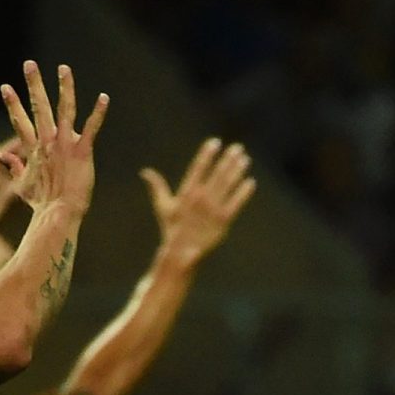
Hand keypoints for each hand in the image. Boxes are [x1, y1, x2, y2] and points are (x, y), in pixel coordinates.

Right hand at [0, 61, 108, 214]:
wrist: (58, 214)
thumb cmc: (42, 204)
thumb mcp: (22, 185)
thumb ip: (14, 167)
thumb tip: (2, 157)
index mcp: (33, 149)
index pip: (19, 121)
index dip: (12, 104)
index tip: (5, 87)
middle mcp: (47, 142)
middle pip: (39, 107)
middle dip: (33, 84)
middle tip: (29, 64)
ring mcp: (65, 144)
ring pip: (64, 109)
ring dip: (64, 87)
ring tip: (63, 68)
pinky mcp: (82, 151)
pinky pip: (92, 127)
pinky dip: (98, 112)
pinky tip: (104, 97)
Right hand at [143, 138, 256, 263]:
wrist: (181, 252)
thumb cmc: (172, 228)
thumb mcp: (163, 206)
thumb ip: (157, 186)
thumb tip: (145, 172)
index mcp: (187, 192)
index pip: (198, 168)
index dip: (207, 154)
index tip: (215, 142)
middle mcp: (201, 198)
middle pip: (217, 174)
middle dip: (227, 159)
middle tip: (237, 147)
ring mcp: (213, 209)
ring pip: (228, 186)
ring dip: (237, 171)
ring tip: (244, 160)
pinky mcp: (223, 221)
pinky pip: (236, 203)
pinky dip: (243, 192)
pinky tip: (250, 182)